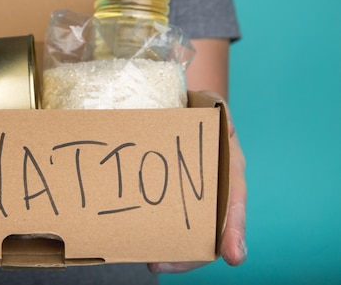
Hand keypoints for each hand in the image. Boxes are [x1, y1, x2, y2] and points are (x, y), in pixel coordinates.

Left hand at [147, 92, 246, 273]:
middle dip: (190, 256)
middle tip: (162, 265)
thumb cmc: (199, 110)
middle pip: (209, 234)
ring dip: (170, 253)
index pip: (235, 206)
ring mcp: (192, 200)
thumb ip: (218, 111)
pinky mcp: (169, 198)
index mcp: (229, 174)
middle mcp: (213, 193)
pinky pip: (164, 222)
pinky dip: (153, 235)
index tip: (233, 256)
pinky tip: (135, 244)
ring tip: (148, 261)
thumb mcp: (211, 105)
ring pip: (186, 235)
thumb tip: (227, 128)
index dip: (235, 231)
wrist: (179, 108)